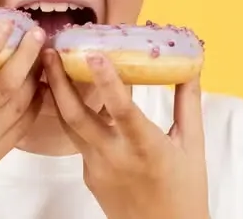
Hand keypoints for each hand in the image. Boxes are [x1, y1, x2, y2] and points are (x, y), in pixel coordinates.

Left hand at [42, 50, 208, 218]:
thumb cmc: (185, 191)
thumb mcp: (193, 145)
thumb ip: (187, 103)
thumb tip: (189, 66)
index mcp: (145, 147)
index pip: (122, 109)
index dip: (107, 81)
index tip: (93, 54)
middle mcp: (115, 157)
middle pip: (76, 116)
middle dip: (59, 81)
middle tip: (50, 52)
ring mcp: (96, 168)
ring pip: (70, 126)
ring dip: (58, 95)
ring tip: (50, 67)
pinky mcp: (88, 176)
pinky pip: (78, 141)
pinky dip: (74, 117)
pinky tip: (73, 97)